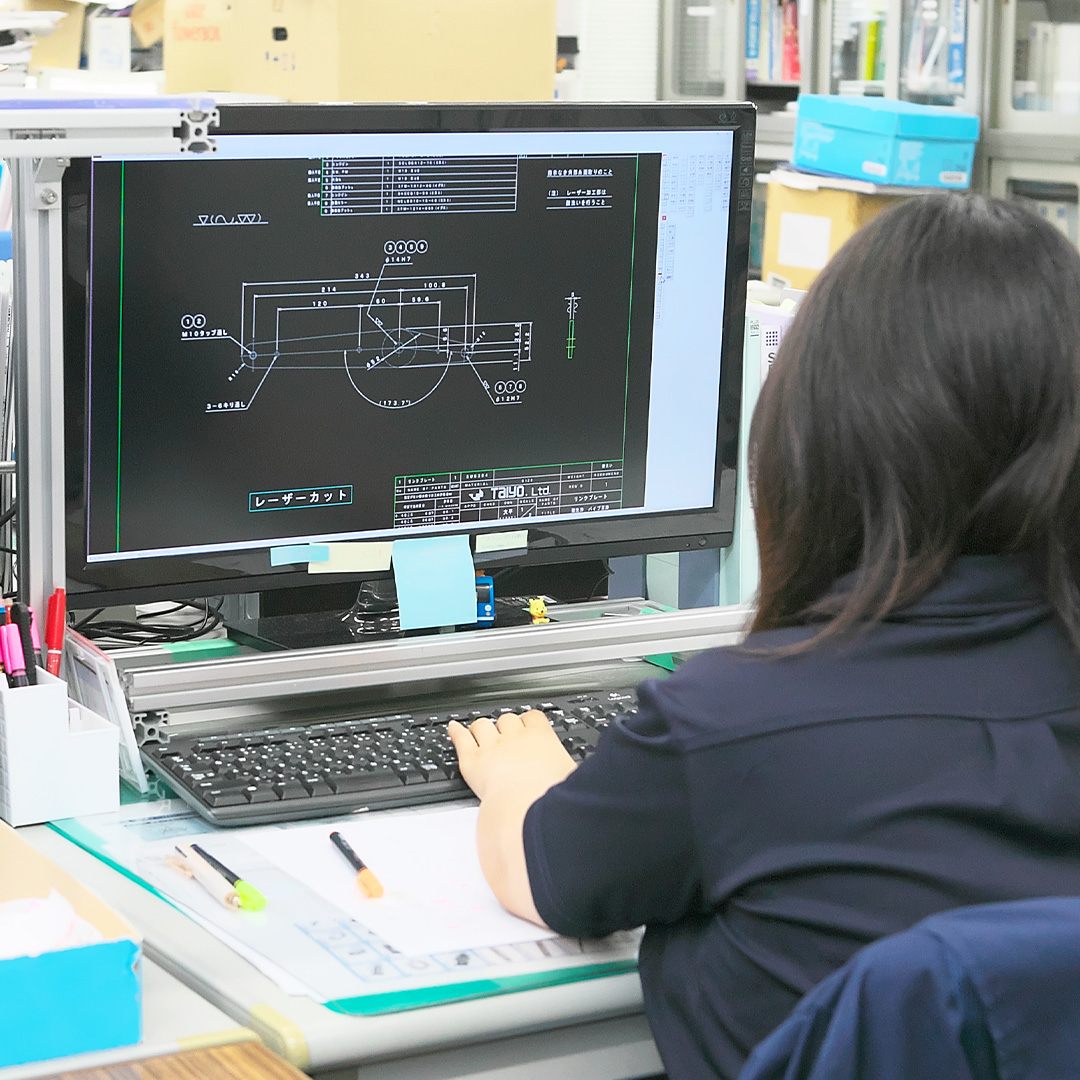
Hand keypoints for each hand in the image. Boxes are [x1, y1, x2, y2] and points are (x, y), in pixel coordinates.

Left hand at [448, 710, 576, 802]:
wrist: (524, 808)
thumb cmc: (549, 797)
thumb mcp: (571, 779)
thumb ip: (570, 771)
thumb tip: (579, 776)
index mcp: (541, 738)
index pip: (533, 717)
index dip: (528, 721)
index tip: (528, 726)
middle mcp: (514, 738)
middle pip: (506, 718)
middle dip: (504, 726)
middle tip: (504, 736)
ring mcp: (491, 747)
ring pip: (482, 725)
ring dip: (481, 728)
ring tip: (480, 733)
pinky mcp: (472, 761)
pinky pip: (461, 739)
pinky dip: (456, 732)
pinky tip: (453, 728)